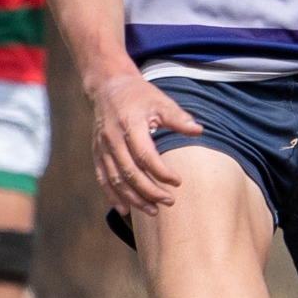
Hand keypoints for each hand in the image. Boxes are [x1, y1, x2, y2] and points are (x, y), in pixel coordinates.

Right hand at [90, 71, 201, 214]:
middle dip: (150, 191)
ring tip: (153, 210)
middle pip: (130, 173)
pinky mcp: (97, 153)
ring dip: (134, 198)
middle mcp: (113, 139)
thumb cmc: (139, 95)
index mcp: (130, 125)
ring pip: (116, 180)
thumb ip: (178, 118)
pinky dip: (113, 195)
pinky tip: (125, 210)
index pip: (145, 156)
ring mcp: (102, 147)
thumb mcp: (161, 101)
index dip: (161, 172)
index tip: (178, 182)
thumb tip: (199, 130)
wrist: (108, 87)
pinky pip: (103, 178)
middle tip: (170, 202)